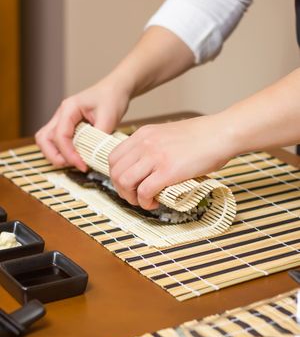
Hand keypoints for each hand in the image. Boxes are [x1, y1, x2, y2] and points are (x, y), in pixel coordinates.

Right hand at [35, 77, 129, 170]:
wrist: (115, 89)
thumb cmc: (111, 98)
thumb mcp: (109, 117)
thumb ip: (99, 137)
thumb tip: (93, 156)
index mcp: (69, 108)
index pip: (60, 136)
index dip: (69, 154)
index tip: (82, 165)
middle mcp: (61, 114)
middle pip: (44, 139)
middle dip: (55, 156)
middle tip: (73, 165)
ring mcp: (62, 120)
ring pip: (46, 140)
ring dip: (55, 154)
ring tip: (74, 162)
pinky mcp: (67, 126)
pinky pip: (56, 141)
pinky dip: (62, 151)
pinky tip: (77, 156)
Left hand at [109, 115, 234, 209]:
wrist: (221, 133)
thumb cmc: (201, 137)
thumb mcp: (168, 135)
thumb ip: (154, 147)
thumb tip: (147, 168)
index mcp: (143, 134)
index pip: (113, 158)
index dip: (117, 176)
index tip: (129, 185)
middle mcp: (144, 143)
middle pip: (116, 172)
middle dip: (122, 190)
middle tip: (135, 197)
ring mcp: (155, 156)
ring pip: (125, 182)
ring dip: (132, 198)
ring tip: (145, 201)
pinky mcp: (168, 171)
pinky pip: (144, 191)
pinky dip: (145, 202)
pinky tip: (155, 202)